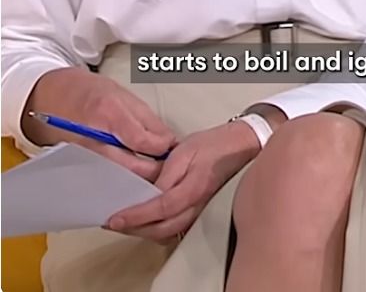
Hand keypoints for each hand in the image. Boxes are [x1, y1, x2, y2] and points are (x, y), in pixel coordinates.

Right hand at [22, 67, 175, 181]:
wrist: (55, 96)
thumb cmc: (90, 92)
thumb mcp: (125, 96)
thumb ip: (148, 121)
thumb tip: (168, 142)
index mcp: (108, 112)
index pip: (141, 142)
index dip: (161, 148)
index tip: (169, 146)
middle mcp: (94, 138)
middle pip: (131, 168)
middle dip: (153, 171)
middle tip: (166, 166)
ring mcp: (84, 156)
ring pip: (120, 178)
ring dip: (138, 178)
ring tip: (149, 167)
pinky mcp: (80, 167)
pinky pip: (107, 179)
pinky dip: (122, 179)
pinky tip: (131, 172)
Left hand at [106, 121, 260, 243]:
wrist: (239, 147)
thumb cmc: (213, 145)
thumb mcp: (184, 150)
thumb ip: (165, 171)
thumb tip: (148, 190)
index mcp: (192, 189)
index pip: (158, 209)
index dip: (135, 216)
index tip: (114, 218)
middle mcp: (196, 206)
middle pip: (160, 229)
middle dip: (133, 228)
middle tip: (112, 222)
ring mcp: (199, 212)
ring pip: (167, 233)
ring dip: (143, 231)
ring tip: (124, 222)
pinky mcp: (199, 212)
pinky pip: (174, 228)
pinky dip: (156, 229)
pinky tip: (145, 219)